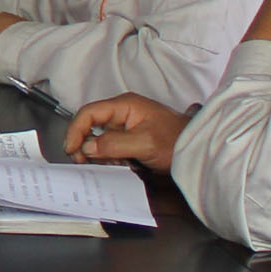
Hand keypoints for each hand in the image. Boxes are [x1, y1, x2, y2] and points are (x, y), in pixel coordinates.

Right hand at [66, 97, 187, 172]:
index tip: (71, 150)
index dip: (76, 130)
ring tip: (101, 165)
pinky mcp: (131, 139)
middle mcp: (123, 113)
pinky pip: (110, 146)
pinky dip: (107, 157)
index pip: (89, 113)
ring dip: (96, 152)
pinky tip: (114, 166)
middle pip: (91, 125)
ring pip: (99, 138)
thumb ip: (113, 144)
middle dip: (84, 143)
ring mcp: (127, 126)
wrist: (199, 152)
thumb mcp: (145, 143)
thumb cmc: (177, 142)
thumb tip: (87, 148)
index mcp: (125, 106)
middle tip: (81, 161)